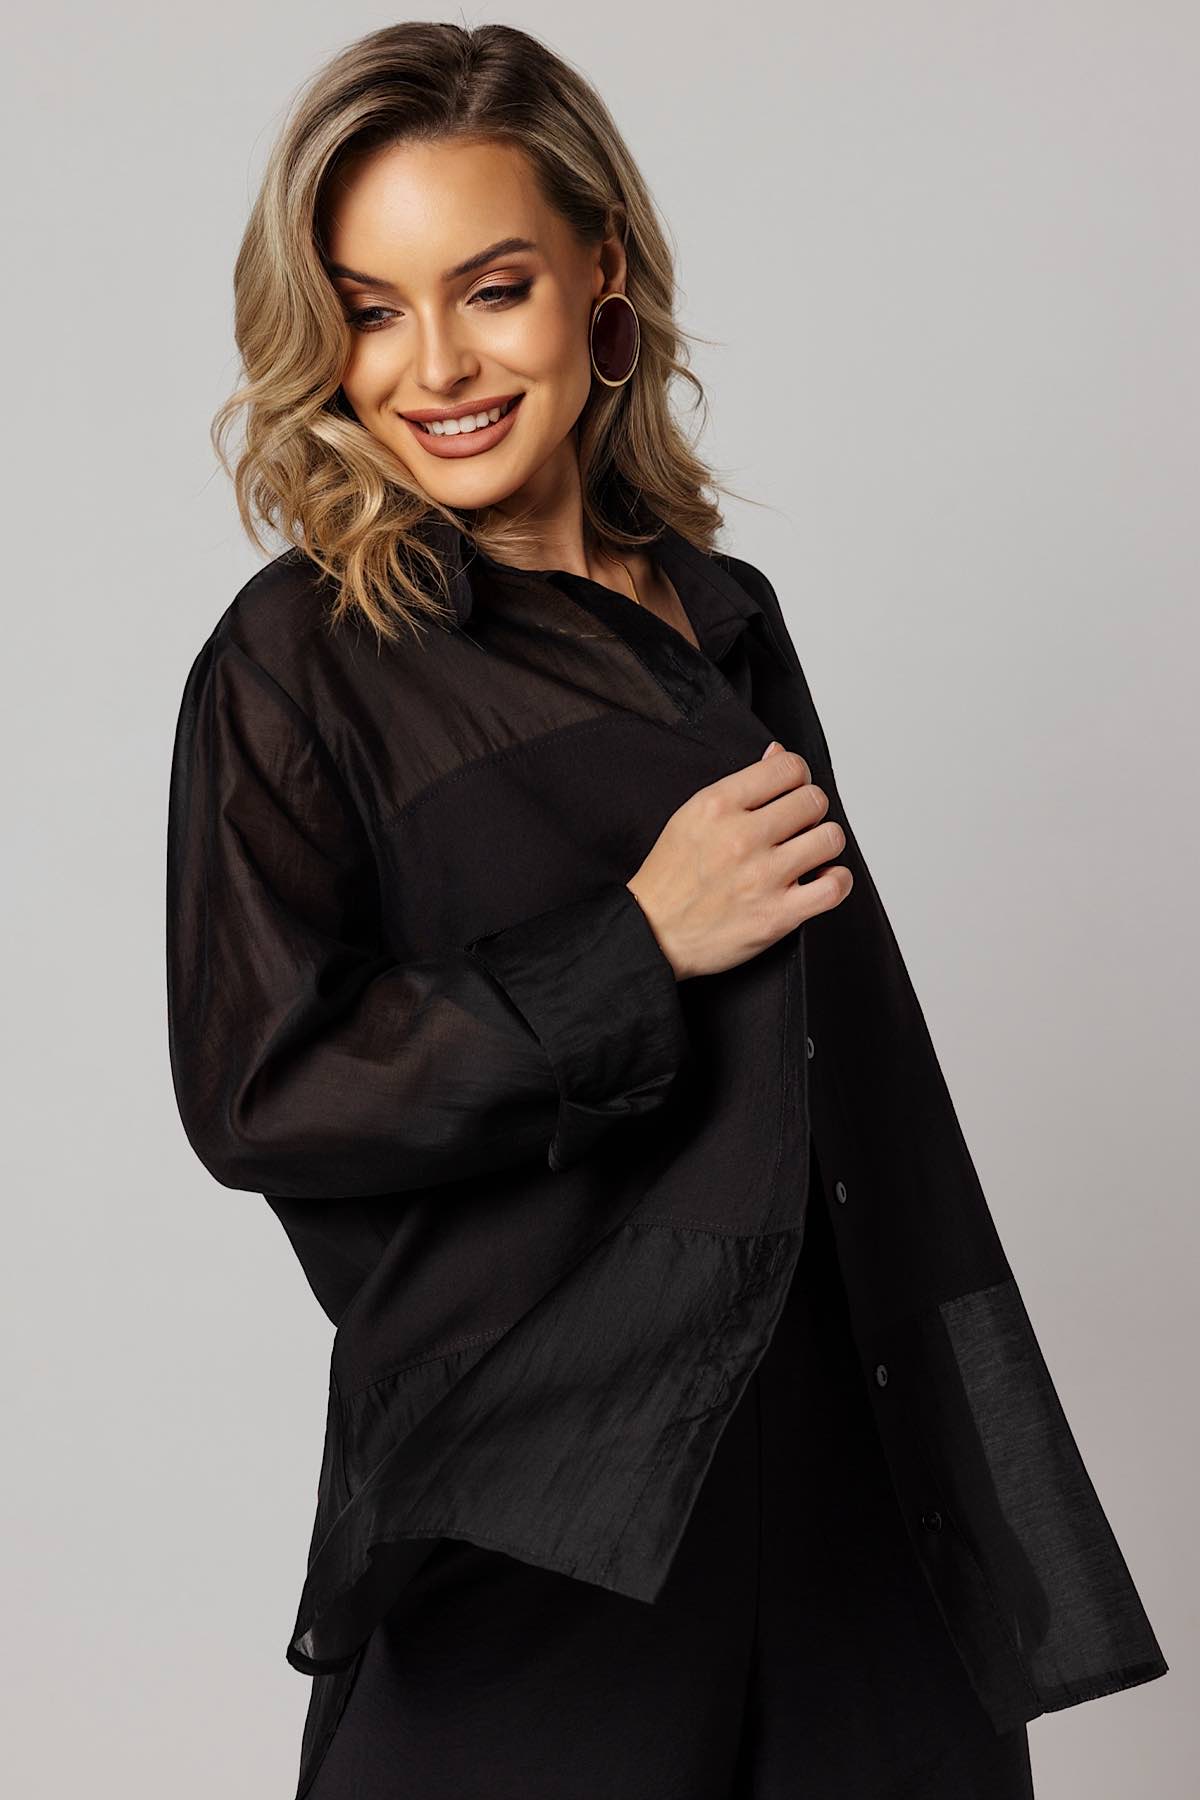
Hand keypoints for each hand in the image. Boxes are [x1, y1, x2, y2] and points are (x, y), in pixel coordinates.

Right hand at [627, 742, 852, 979]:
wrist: (652, 933)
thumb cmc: (671, 876)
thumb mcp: (692, 816)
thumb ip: (740, 785)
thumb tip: (778, 753)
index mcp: (718, 806)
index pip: (788, 767)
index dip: (797, 777)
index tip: (792, 792)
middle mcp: (741, 837)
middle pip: (814, 800)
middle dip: (810, 811)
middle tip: (798, 826)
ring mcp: (762, 877)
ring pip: (830, 838)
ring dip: (824, 844)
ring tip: (808, 853)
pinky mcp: (777, 915)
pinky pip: (835, 887)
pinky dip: (836, 881)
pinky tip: (821, 881)